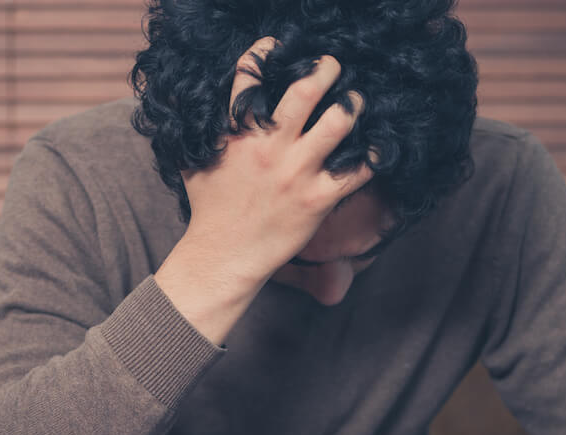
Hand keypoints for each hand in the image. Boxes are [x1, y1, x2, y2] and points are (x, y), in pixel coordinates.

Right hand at [154, 39, 372, 342]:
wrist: (222, 257)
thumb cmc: (209, 211)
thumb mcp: (194, 163)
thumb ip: (198, 129)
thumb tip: (185, 102)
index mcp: (238, 134)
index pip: (250, 77)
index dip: (265, 53)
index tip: (278, 45)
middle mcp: (270, 147)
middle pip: (306, 90)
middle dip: (325, 69)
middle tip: (332, 66)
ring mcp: (296, 173)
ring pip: (338, 123)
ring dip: (353, 105)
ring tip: (356, 100)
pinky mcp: (317, 200)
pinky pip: (356, 172)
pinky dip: (373, 157)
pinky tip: (380, 147)